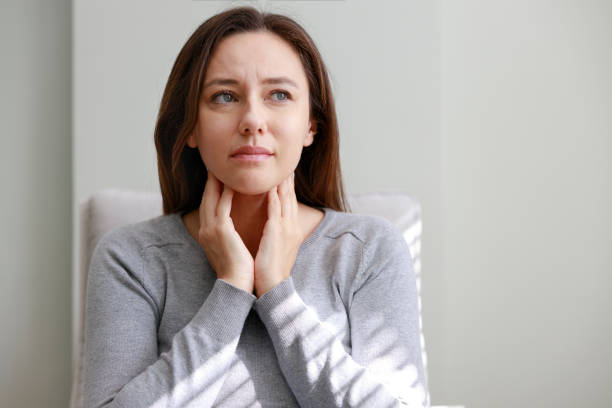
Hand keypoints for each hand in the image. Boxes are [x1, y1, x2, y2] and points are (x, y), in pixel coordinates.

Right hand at [196, 172, 253, 292]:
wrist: (237, 284)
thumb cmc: (237, 268)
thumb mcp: (227, 248)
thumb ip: (226, 235)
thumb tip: (230, 228)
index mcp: (207, 233)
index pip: (207, 205)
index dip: (211, 189)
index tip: (216, 175)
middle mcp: (205, 229)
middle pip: (206, 198)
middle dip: (210, 180)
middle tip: (215, 164)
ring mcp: (211, 230)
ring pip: (213, 199)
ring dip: (218, 182)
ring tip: (222, 167)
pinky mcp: (221, 231)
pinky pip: (223, 207)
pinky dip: (227, 194)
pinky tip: (232, 183)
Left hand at [254, 173, 302, 297]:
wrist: (273, 286)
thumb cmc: (272, 270)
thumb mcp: (278, 248)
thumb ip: (276, 235)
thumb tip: (272, 228)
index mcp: (292, 230)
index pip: (290, 203)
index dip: (289, 188)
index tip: (286, 175)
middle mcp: (291, 226)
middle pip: (291, 196)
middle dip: (289, 180)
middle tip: (287, 164)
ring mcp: (285, 228)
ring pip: (285, 198)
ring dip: (282, 182)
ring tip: (280, 167)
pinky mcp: (276, 232)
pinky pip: (275, 208)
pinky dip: (274, 194)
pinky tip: (271, 184)